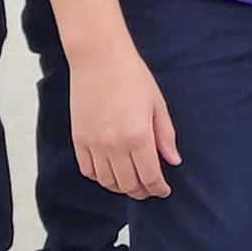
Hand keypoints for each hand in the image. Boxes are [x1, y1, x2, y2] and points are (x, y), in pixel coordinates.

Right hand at [70, 45, 178, 198]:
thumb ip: (165, 135)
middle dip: (142, 192)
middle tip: (150, 189)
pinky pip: (88, 170)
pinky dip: (100, 177)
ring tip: (131, 182)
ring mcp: (94, 144)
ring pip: (107, 182)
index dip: (158, 189)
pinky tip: (110, 172)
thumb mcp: (157, 104)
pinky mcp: (78, 139)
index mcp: (139, 136)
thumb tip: (173, 161)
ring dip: (121, 187)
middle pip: (129, 185)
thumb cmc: (132, 76)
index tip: (163, 190)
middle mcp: (115, 145)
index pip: (150, 177)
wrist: (98, 58)